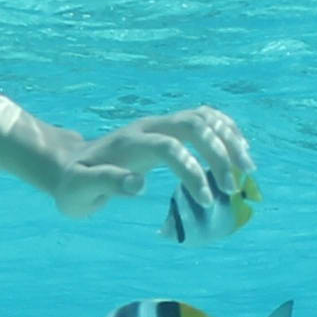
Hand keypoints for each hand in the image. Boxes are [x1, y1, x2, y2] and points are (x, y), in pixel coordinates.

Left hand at [44, 105, 253, 220]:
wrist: (68, 163)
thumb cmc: (74, 184)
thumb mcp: (80, 191)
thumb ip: (106, 184)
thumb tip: (139, 184)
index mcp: (129, 144)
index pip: (169, 147)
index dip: (191, 170)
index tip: (205, 200)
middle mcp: (148, 127)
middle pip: (192, 124)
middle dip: (218, 153)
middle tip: (232, 187)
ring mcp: (159, 124)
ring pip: (202, 117)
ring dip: (229, 138)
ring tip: (247, 167)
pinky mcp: (167, 127)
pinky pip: (203, 117)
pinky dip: (225, 129)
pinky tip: (240, 148)